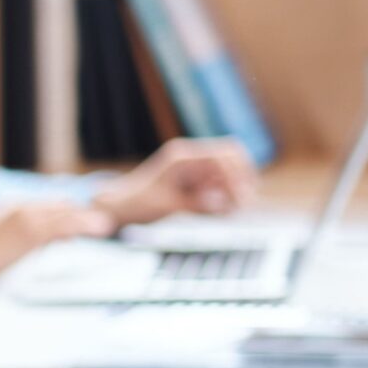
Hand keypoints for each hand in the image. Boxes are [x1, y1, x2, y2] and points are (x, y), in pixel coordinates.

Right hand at [0, 196, 114, 297]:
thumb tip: (38, 245)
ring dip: (86, 219)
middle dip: (79, 214)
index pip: (45, 206)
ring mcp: (22, 219)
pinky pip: (61, 226)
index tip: (85, 217)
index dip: (66, 212)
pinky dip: (81, 226)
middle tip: (102, 221)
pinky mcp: (27, 234)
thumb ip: (18, 243)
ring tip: (106, 225)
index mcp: (7, 209)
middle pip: (57, 206)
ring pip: (63, 215)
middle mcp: (16, 208)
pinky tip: (97, 230)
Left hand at [94, 138, 257, 228]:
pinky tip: (224, 212)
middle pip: (231, 156)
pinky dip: (226, 197)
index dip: (236, 175)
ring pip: (228, 172)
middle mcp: (191, 158)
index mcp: (182, 157)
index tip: (241, 198)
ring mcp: (194, 169)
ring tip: (235, 210)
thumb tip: (222, 204)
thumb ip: (195, 204)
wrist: (122, 206)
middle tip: (245, 203)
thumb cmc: (139, 203)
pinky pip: (219, 185)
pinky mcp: (195, 182)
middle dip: (242, 178)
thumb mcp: (167, 206)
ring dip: (235, 189)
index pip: (222, 155)